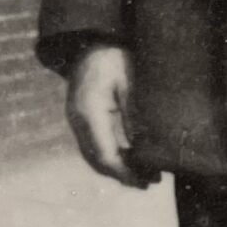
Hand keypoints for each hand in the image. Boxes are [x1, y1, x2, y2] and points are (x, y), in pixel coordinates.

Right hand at [66, 43, 159, 186]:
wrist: (91, 43)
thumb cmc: (113, 58)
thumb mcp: (129, 82)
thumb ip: (134, 114)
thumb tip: (143, 148)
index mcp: (89, 113)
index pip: (105, 154)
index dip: (125, 172)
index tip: (145, 181)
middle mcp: (78, 121)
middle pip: (97, 161)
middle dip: (122, 175)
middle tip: (149, 183)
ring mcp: (76, 121)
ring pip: (94, 157)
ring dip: (117, 169)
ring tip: (143, 177)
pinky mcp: (81, 119)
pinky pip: (93, 146)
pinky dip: (111, 157)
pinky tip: (129, 160)